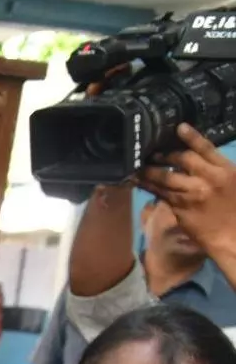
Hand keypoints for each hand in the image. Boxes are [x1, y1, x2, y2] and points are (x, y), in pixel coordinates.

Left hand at [142, 125, 235, 258]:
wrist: (235, 235)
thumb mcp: (235, 182)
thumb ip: (217, 169)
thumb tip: (196, 158)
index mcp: (226, 170)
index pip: (206, 149)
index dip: (191, 137)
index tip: (179, 127)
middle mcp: (209, 180)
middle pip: (182, 160)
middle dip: (166, 154)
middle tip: (152, 151)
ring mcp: (193, 194)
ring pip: (166, 177)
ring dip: (150, 170)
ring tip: (139, 165)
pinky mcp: (180, 209)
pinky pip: (160, 194)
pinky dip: (148, 186)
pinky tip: (138, 181)